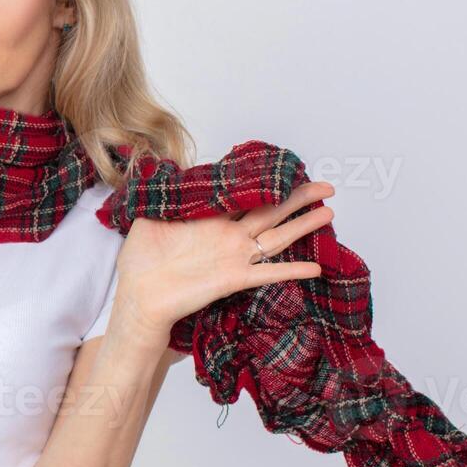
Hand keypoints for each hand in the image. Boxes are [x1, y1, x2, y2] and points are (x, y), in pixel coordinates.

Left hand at [114, 180, 335, 336]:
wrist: (137, 298)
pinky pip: (268, 274)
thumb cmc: (139, 263)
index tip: (287, 168)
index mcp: (209, 218)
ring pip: (275, 236)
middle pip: (270, 211)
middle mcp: (226, 236)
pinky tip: (315, 268)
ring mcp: (233, 257)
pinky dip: (291, 270)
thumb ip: (162, 195)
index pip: (244, 195)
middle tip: (325, 186)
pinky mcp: (233, 278)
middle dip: (297, 198)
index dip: (265, 183)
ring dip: (302, 225)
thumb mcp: (146, 218)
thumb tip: (163, 167)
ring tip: (329, 212)